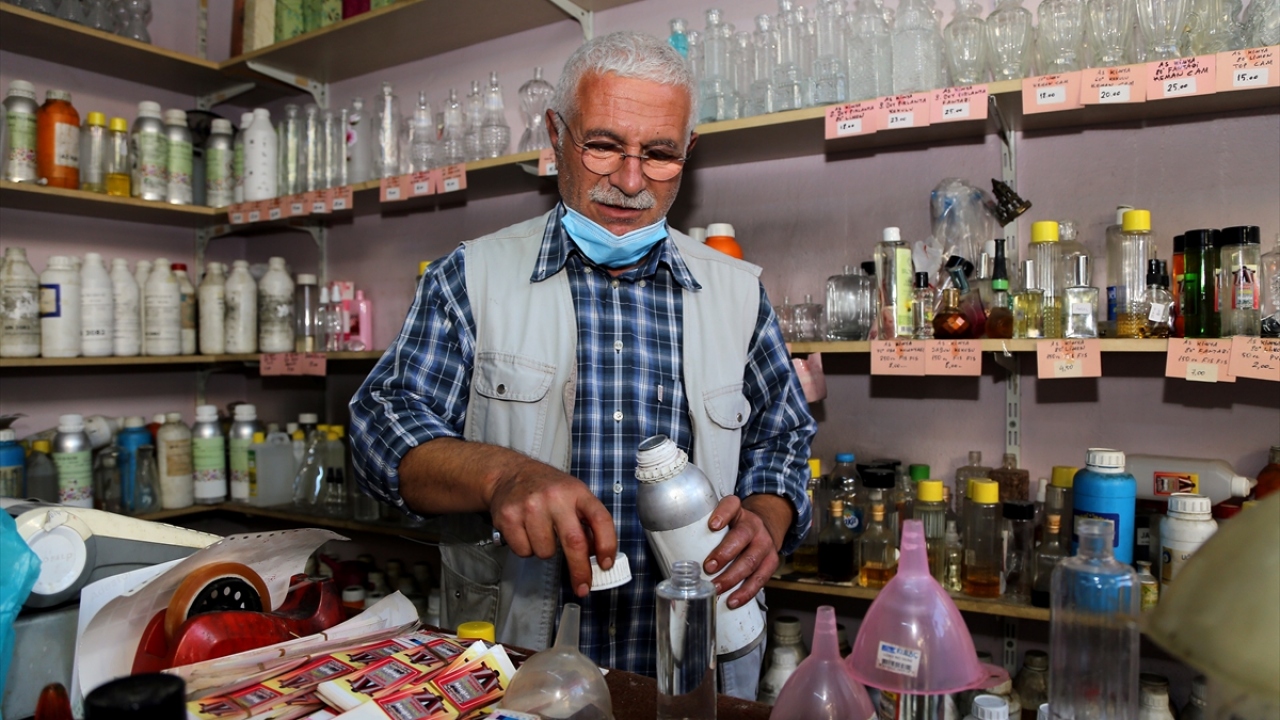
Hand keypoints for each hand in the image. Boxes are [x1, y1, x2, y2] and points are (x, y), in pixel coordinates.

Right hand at [486, 462, 617, 598]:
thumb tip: (596, 557)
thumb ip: (587, 522)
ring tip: (540, 532)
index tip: (606, 564)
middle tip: (583, 587)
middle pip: (574, 542)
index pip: (600, 519)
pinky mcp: (509, 516)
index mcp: (577, 492)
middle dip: (580, 570)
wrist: (510, 473)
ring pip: (546, 552)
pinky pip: (524, 551)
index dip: (607, 545)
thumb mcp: (574, 495)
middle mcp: (555, 497)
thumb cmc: (547, 489)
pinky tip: (525, 531)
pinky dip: (526, 548)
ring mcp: (530, 506)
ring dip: (545, 551)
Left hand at [702, 494, 792, 609]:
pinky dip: (746, 592)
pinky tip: (733, 599)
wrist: (764, 529)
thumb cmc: (735, 527)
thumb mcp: (723, 520)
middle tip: (708, 567)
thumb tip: (671, 547)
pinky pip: (760, 578)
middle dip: (724, 553)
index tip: (712, 525)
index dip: (723, 514)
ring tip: (717, 587)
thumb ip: (703, 527)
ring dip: (732, 577)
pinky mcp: (771, 561)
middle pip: (741, 537)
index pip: (731, 506)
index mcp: (738, 511)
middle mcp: (753, 525)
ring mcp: (764, 543)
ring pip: (751, 560)